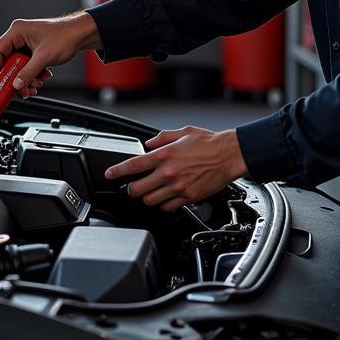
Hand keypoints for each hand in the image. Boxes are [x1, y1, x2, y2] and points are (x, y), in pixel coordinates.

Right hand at [0, 12, 102, 95]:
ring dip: (25, 78)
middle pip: (8, 61)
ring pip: (18, 66)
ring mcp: (26, 43)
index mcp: (17, 31)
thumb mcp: (44, 57)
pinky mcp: (33, 50)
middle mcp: (19, 36)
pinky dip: (32, 74)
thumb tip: (16, 84)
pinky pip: (27, 65)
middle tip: (19, 89)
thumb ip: (28, 72)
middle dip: (15, 77)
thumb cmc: (66, 36)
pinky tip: (42, 77)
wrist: (81, 34)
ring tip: (35, 85)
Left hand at [104, 126, 248, 211]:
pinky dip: (163, 204)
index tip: (110, 174)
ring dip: (147, 197)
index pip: (133, 166)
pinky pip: (168, 207)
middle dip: (132, 188)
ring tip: (151, 191)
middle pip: (138, 189)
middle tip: (133, 186)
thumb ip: (162, 138)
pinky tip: (166, 196)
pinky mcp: (188, 197)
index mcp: (165, 155)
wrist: (229, 155)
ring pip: (151, 200)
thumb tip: (148, 143)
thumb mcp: (182, 132)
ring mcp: (178, 187)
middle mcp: (169, 173)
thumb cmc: (209, 143)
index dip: (117, 171)